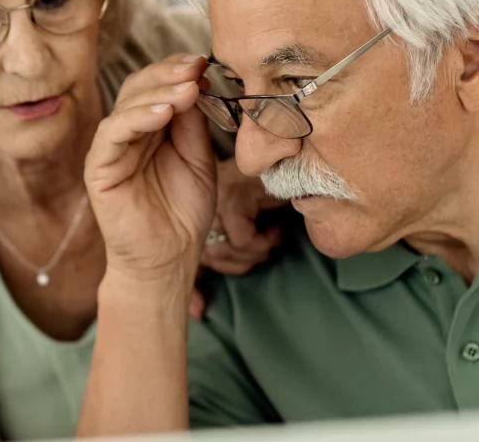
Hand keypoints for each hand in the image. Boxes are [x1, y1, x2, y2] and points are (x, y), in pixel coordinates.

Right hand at [85, 54, 216, 289]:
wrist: (169, 259)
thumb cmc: (183, 212)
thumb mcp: (198, 158)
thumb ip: (193, 124)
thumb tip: (197, 82)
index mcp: (150, 127)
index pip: (157, 86)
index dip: (178, 70)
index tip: (204, 60)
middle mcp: (127, 133)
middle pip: (139, 87)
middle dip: (168, 74)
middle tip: (196, 66)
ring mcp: (110, 149)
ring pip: (126, 105)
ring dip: (158, 92)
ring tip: (187, 89)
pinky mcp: (98, 168)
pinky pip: (113, 134)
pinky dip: (137, 118)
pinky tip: (163, 113)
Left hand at [189, 159, 286, 317]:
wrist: (289, 166)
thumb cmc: (266, 201)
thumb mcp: (238, 236)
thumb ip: (215, 266)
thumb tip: (196, 313)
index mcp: (192, 213)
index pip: (189, 258)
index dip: (203, 282)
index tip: (202, 307)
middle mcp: (199, 205)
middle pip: (210, 257)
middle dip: (241, 261)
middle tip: (263, 245)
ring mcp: (214, 199)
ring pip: (226, 251)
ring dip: (255, 252)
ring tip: (270, 236)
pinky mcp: (233, 198)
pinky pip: (242, 240)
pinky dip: (262, 242)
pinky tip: (272, 230)